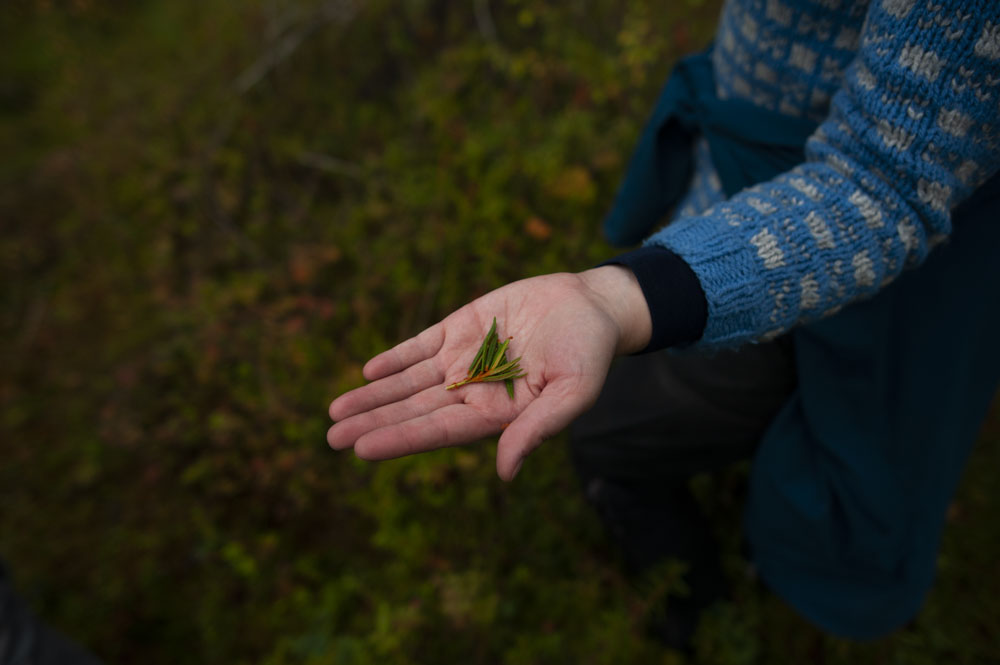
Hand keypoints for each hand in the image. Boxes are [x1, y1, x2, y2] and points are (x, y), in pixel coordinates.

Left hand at [327, 266, 651, 480]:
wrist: (592, 307)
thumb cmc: (589, 354)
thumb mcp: (572, 393)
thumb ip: (537, 428)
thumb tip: (505, 472)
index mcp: (496, 414)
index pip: (439, 431)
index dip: (400, 439)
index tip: (362, 448)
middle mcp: (472, 390)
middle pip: (414, 410)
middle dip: (373, 422)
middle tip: (331, 439)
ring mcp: (464, 358)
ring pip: (409, 381)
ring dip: (373, 395)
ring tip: (335, 410)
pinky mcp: (462, 327)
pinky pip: (421, 345)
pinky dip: (395, 358)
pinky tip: (368, 372)